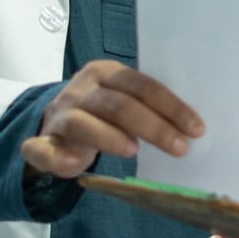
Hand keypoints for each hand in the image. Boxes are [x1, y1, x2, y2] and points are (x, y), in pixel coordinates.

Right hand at [22, 60, 203, 178]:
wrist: (54, 125)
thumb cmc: (103, 114)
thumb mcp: (124, 102)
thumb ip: (150, 109)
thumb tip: (193, 129)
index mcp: (106, 73)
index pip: (142, 86)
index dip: (170, 107)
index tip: (196, 129)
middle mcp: (82, 90)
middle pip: (118, 105)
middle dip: (152, 126)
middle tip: (180, 148)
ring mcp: (60, 115)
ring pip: (82, 123)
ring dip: (109, 137)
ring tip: (133, 151)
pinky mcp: (42, 142)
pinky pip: (43, 149)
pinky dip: (57, 157)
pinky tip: (73, 164)